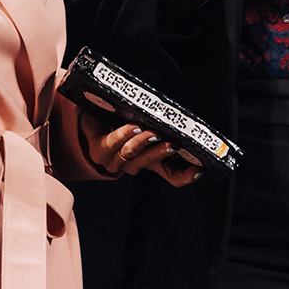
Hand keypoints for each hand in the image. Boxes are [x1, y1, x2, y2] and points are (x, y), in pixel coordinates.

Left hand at [78, 111, 202, 186]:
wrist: (90, 112)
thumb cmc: (121, 117)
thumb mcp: (147, 122)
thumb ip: (162, 125)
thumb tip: (181, 119)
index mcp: (150, 160)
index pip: (172, 175)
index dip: (185, 176)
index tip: (198, 169)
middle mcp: (132, 164)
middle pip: (150, 163)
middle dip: (162, 153)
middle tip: (173, 144)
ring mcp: (114, 160)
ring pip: (131, 155)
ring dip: (143, 143)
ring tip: (152, 131)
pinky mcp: (98, 150)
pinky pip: (111, 144)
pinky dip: (124, 135)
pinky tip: (133, 127)